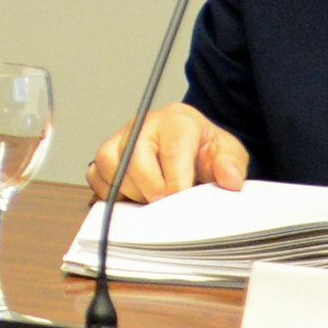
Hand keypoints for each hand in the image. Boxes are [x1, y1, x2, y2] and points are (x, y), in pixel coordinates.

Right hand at [88, 103, 248, 203]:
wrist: (190, 146)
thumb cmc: (205, 149)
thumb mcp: (229, 152)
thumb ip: (231, 164)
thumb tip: (230, 180)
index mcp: (177, 120)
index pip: (171, 153)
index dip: (175, 184)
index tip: (180, 203)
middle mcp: (144, 124)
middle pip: (134, 159)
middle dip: (151, 190)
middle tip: (165, 207)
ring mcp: (121, 137)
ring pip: (110, 166)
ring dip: (129, 190)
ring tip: (150, 198)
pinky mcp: (106, 153)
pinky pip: (96, 175)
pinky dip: (110, 191)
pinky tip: (132, 196)